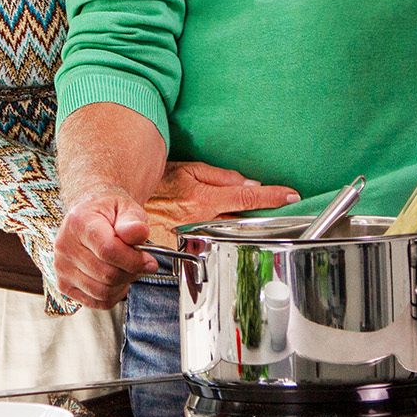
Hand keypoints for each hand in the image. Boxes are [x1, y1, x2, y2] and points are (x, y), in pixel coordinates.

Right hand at [54, 188, 156, 307]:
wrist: (90, 217)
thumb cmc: (110, 213)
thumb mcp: (126, 208)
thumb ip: (133, 221)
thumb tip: (139, 233)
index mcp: (78, 222)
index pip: (108, 250)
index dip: (133, 260)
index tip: (149, 260)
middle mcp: (64, 246)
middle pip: (107, 274)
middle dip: (131, 272)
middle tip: (140, 263)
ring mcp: (62, 268)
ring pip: (103, 292)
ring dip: (123, 284)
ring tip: (127, 269)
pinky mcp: (64, 285)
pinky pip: (96, 302)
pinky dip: (113, 295)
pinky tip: (116, 280)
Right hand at [142, 162, 300, 246]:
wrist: (125, 207)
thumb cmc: (158, 184)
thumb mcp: (189, 169)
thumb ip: (222, 177)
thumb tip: (250, 185)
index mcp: (204, 198)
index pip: (247, 198)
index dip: (273, 196)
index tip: (291, 195)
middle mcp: (201, 219)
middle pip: (244, 221)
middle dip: (262, 216)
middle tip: (278, 207)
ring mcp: (195, 236)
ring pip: (231, 234)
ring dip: (244, 227)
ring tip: (250, 220)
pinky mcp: (187, 247)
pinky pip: (214, 241)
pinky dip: (224, 236)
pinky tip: (224, 230)